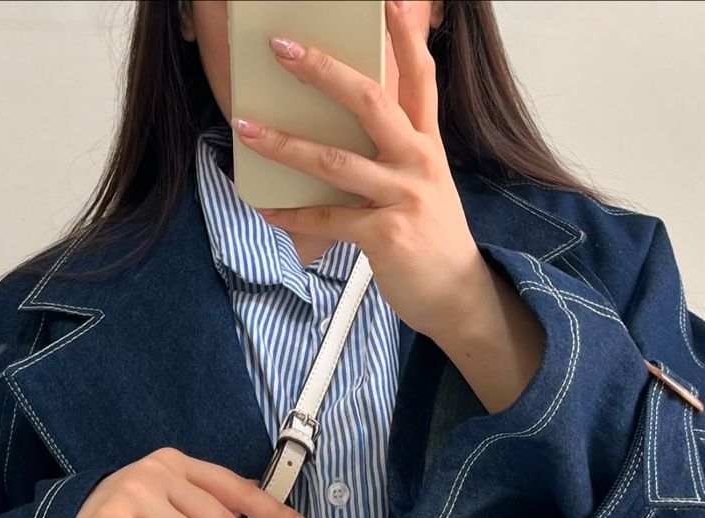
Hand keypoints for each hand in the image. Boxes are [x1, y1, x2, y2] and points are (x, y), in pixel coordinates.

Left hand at [230, 0, 484, 338]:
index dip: (405, 35)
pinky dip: (293, 216)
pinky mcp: (386, 236)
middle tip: (283, 48)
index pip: (420, 78)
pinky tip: (267, 210)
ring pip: (337, 161)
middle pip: (371, 101)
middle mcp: (418, 163)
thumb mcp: (424, 187)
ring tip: (246, 127)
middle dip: (323, 71)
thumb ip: (394, 156)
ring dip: (285, 144)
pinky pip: (328, 219)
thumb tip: (341, 134)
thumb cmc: (432, 240)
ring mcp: (403, 198)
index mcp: (427, 145)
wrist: (458, 296)